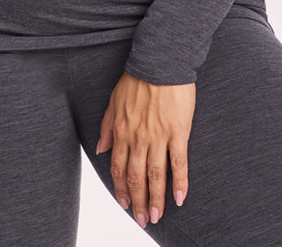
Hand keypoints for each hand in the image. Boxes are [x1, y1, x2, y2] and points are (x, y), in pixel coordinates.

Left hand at [96, 70, 194, 228]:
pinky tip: (180, 197)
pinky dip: (180, 182)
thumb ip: (107, 127)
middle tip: (144, 220)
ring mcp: (159, 136)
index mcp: (122, 131)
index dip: (121, 189)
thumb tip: (101, 149)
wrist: (160, 62)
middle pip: (137, 177)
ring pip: (156, 175)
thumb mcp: (114, 101)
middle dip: (139, 202)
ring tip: (158, 216)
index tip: (125, 205)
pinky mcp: (179, 132)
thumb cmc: (137, 79)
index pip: (119, 168)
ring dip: (157, 198)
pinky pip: (179, 162)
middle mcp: (139, 138)